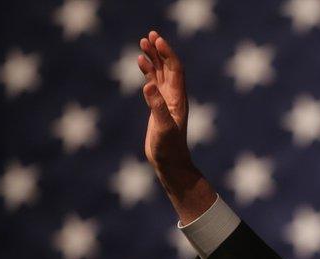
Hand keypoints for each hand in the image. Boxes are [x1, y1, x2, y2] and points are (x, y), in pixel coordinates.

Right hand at [136, 30, 215, 222]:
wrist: (170, 163)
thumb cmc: (169, 149)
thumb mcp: (163, 128)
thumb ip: (157, 106)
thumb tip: (149, 85)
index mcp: (178, 99)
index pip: (175, 70)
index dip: (167, 54)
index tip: (157, 40)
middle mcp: (174, 97)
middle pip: (169, 67)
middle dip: (160, 51)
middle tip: (150, 35)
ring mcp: (166, 102)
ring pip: (161, 74)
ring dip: (153, 58)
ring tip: (143, 43)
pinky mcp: (158, 107)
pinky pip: (154, 84)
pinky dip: (148, 72)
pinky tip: (141, 63)